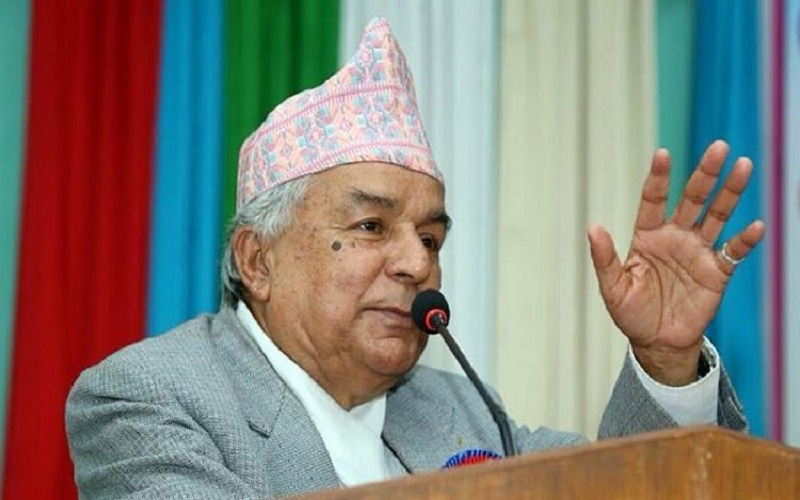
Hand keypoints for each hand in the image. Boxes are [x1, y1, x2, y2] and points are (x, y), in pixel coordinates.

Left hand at [588, 140, 764, 385]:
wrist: (657, 342)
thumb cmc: (631, 313)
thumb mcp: (613, 287)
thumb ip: (605, 258)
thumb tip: (593, 227)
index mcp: (647, 236)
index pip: (653, 199)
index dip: (659, 177)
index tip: (663, 153)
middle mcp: (675, 237)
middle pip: (692, 198)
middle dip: (705, 174)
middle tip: (718, 147)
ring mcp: (698, 252)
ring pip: (717, 215)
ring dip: (730, 193)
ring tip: (743, 166)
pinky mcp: (717, 272)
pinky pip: (734, 252)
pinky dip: (745, 240)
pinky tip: (756, 226)